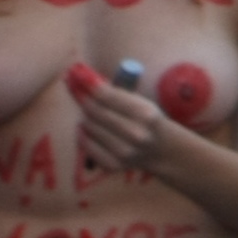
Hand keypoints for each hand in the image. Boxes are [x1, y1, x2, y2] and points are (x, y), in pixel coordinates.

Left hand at [66, 65, 186, 178]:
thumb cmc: (147, 120)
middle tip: (75, 88)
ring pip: (88, 127)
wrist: (163, 150)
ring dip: (85, 116)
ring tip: (90, 112)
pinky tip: (87, 128)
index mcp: (145, 114)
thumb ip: (117, 93)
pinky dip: (83, 134)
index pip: (107, 96)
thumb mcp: (142, 102)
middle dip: (82, 97)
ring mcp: (124, 151)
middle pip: (95, 111)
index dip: (88, 84)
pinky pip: (86, 144)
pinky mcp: (113, 164)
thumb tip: (85, 79)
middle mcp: (135, 134)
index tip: (76, 74)